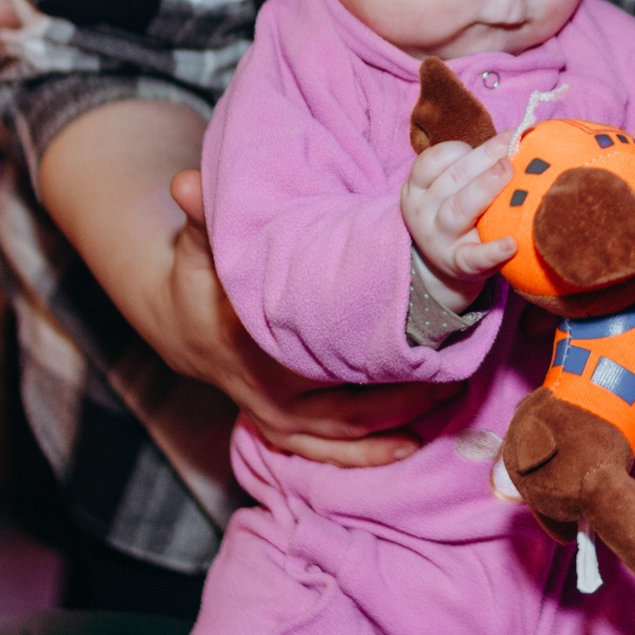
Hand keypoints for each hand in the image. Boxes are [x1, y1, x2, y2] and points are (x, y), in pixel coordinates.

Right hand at [158, 170, 460, 466]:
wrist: (180, 326)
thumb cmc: (199, 280)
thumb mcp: (198, 246)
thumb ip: (202, 217)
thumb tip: (184, 183)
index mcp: (254, 349)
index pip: (319, 355)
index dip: (371, 349)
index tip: (420, 336)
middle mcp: (268, 394)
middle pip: (344, 406)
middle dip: (402, 396)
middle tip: (454, 376)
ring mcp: (277, 419)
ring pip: (344, 434)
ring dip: (396, 424)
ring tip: (446, 402)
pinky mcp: (284, 430)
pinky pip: (331, 449)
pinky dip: (369, 452)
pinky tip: (411, 445)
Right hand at [400, 134, 520, 311]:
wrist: (445, 263)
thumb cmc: (454, 212)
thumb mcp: (447, 188)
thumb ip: (469, 165)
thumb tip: (513, 135)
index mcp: (417, 188)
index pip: (430, 162)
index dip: (459, 148)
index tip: (493, 141)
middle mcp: (423, 212)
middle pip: (451, 180)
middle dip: (481, 159)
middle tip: (508, 145)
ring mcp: (438, 239)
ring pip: (457, 211)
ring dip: (483, 188)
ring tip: (508, 172)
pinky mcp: (458, 265)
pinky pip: (473, 258)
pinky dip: (492, 251)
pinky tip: (511, 243)